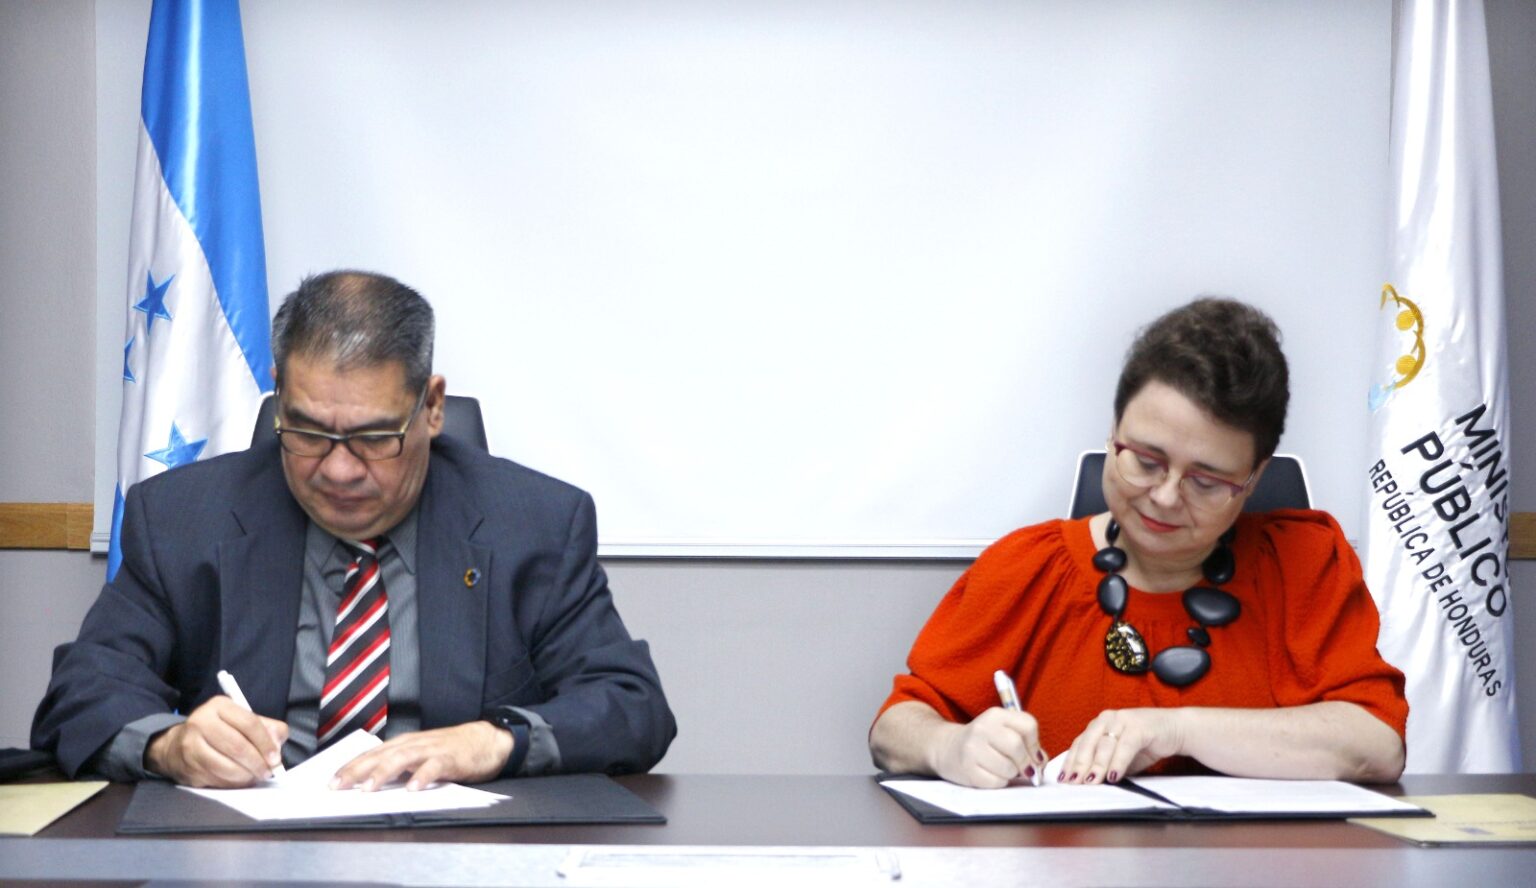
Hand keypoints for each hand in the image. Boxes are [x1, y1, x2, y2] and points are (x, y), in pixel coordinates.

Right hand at [145, 696, 288, 787]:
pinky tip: (239, 780)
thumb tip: (277, 745)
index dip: (266, 743)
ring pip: (226, 766)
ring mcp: (191, 746)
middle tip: (268, 771)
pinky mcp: (187, 767)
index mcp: (219, 706)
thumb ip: (266, 728)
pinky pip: (216, 780)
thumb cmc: (219, 731)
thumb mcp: (241, 719)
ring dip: (246, 775)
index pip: (249, 723)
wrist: (177, 744)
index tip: (276, 757)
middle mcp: (201, 722)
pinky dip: (233, 783)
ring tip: (255, 776)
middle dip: (257, 762)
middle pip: (238, 746)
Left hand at [329, 721, 514, 790]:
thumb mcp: (421, 754)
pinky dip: (421, 776)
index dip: (350, 767)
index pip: (371, 754)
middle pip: (380, 755)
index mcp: (404, 744)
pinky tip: (411, 788)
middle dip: (357, 771)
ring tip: (368, 788)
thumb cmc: (451, 750)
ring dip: (383, 773)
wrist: (487, 740)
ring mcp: (432, 750)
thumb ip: (399, 765)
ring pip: (402, 759)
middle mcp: (414, 744)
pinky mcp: (450, 758)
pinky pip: (434, 767)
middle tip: (338, 786)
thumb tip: (370, 781)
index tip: (331, 782)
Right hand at [930, 707, 1046, 787]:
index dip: (1036, 744)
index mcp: (995, 715)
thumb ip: (1027, 744)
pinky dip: (1000, 782)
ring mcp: (972, 748)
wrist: (948, 748)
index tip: (1035, 755)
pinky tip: (991, 775)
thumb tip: (1040, 763)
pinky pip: (997, 782)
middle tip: (1025, 769)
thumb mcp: (1003, 732)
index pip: (1028, 725)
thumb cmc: (984, 742)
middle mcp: (982, 728)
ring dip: (1012, 774)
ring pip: (1009, 768)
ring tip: (1003, 769)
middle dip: (1026, 763)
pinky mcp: (968, 769)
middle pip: (1017, 748)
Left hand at [1058, 708, 1183, 784]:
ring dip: (1097, 766)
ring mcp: (1122, 720)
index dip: (1070, 762)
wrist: (1176, 729)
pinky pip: (1125, 746)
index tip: (1063, 779)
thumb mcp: (1120, 757)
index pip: (1079, 745)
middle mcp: (1106, 719)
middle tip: (1073, 783)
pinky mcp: (1139, 726)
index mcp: (1098, 725)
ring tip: (1091, 782)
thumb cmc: (1145, 744)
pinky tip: (1114, 776)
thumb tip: (1086, 782)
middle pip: (1087, 744)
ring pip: (1104, 745)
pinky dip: (1118, 762)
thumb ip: (1104, 765)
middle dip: (1079, 765)